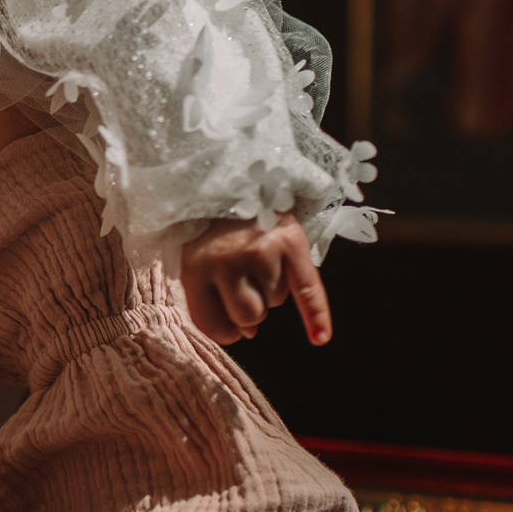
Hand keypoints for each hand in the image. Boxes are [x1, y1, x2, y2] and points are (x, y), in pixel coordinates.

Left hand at [180, 213, 331, 346]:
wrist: (229, 173)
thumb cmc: (207, 225)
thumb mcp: (192, 256)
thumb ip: (210, 298)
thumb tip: (249, 333)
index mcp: (195, 266)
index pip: (212, 325)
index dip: (223, 330)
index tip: (226, 320)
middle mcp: (228, 261)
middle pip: (250, 316)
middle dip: (249, 308)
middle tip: (242, 278)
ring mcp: (261, 251)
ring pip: (276, 300)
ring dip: (270, 289)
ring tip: (257, 254)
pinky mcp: (290, 240)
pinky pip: (307, 290)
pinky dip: (317, 316)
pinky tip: (320, 338)